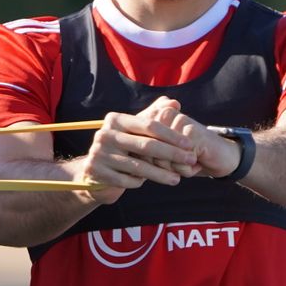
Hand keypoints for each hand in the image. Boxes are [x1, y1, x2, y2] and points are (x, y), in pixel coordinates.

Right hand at [74, 97, 199, 200]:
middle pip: (146, 145)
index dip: (171, 135)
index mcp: (115, 120)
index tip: (189, 144)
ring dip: (161, 174)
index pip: (149, 126)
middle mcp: (104, 134)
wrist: (95, 169)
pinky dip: (139, 182)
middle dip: (172, 154)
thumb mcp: (135, 130)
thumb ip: (154, 115)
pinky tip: (147, 182)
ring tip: (177, 179)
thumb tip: (174, 103)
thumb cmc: (123, 147)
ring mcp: (98, 153)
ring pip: (138, 166)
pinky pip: (126, 180)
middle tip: (190, 160)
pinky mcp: (96, 172)